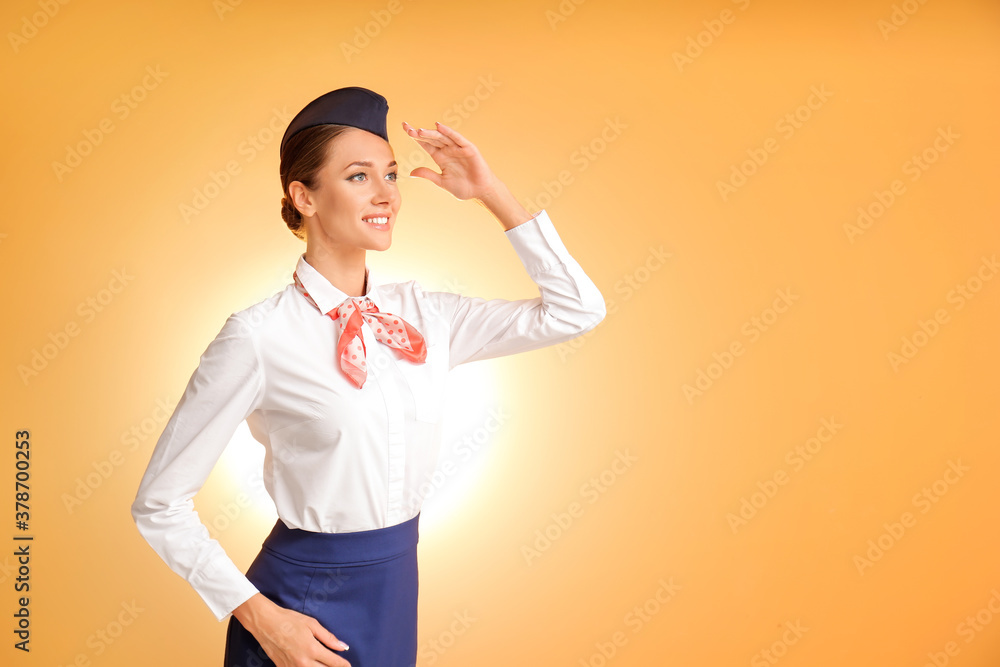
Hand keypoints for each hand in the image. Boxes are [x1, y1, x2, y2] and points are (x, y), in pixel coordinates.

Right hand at [233, 593, 350, 665]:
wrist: (265, 623)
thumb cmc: (289, 620)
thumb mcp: (312, 624)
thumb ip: (329, 638)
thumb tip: (343, 647)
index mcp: (312, 649)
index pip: (334, 663)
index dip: (344, 665)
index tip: (348, 665)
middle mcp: (302, 662)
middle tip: (338, 665)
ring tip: (325, 664)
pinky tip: (311, 664)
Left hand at [401, 121, 500, 200]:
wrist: (481, 192)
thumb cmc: (463, 187)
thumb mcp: (442, 182)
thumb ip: (428, 174)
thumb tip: (411, 172)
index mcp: (440, 157)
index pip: (425, 144)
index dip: (415, 136)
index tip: (405, 128)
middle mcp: (447, 150)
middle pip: (431, 138)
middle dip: (419, 133)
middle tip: (407, 129)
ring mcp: (457, 148)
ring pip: (442, 137)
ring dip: (431, 133)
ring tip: (419, 130)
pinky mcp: (468, 148)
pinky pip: (457, 138)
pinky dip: (448, 132)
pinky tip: (439, 127)